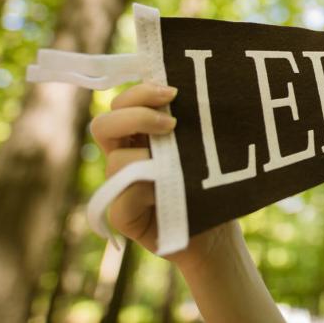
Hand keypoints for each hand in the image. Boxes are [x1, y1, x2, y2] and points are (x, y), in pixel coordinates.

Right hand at [89, 82, 236, 273]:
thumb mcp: (202, 147)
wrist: (219, 231)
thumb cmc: (213, 184)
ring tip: (182, 164)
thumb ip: (189, 122)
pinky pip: (123, 198)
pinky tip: (174, 195)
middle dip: (137, 115)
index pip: (122, 104)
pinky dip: (147, 192)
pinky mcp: (123, 215)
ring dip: (150, 157)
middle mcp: (125, 156)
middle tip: (173, 124)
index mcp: (139, 135)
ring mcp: (120, 186)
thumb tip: (188, 92)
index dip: (141, 93)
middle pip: (104, 124)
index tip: (174, 93)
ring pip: (116, 160)